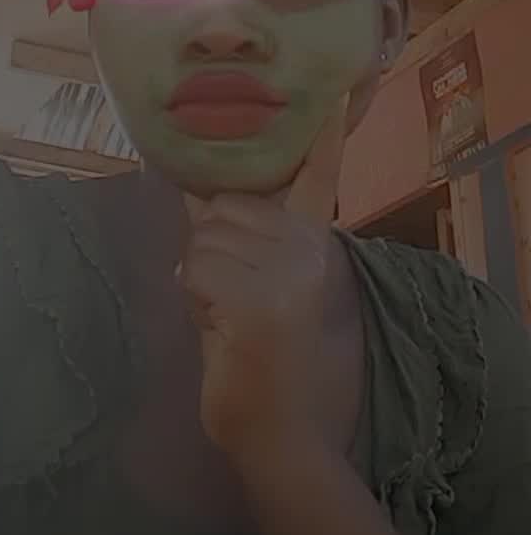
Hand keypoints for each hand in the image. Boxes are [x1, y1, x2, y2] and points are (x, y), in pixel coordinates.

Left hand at [179, 95, 348, 459]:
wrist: (291, 445)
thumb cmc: (278, 371)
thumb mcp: (275, 294)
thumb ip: (247, 243)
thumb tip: (197, 195)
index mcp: (319, 246)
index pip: (317, 178)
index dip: (323, 138)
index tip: (343, 90)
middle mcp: (310, 251)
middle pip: (223, 208)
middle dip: (208, 249)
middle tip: (228, 299)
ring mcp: (286, 275)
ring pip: (202, 241)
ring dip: (197, 280)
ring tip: (226, 320)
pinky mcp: (258, 303)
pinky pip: (194, 273)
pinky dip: (192, 301)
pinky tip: (220, 330)